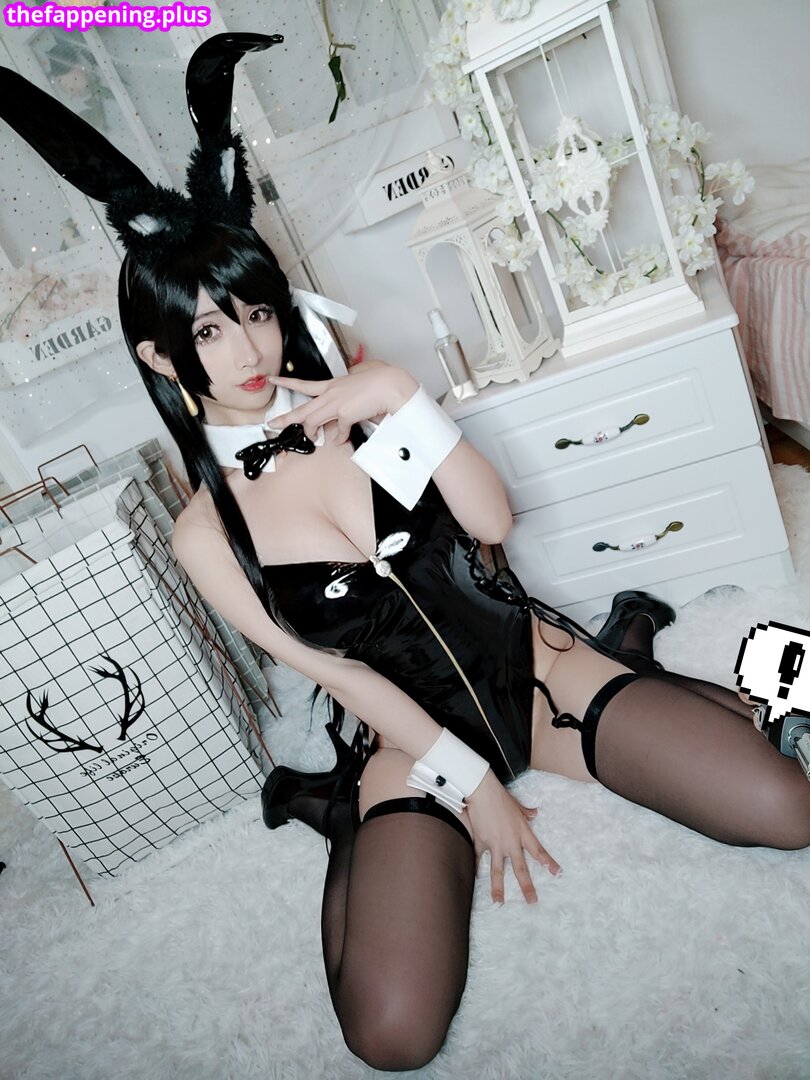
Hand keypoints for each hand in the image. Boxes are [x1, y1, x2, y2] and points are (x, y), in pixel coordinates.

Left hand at [268, 360, 418, 443]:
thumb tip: (344, 410)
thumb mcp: (358, 384)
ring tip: (310, 438)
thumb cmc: (379, 381)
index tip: (274, 380)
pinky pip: (337, 431)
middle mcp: (330, 393)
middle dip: (286, 418)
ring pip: (312, 420)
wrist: (389, 384)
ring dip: (310, 432)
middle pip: (302, 408)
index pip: (304, 384)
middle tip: (273, 424)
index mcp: (333, 384)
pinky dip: (339, 438)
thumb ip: (347, 394)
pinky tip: (340, 441)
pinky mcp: (345, 414)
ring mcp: (336, 403)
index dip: (287, 383)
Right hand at [464, 770, 559, 904]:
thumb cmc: (501, 797)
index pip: (539, 851)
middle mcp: (511, 842)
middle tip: (532, 901)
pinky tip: (474, 879)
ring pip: (498, 870)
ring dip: (498, 888)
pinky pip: (478, 859)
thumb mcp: (517, 806)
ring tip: (499, 902)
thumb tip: (535, 813)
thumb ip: (527, 812)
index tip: (557, 872)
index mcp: (523, 833)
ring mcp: (495, 845)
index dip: (548, 862)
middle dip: (527, 886)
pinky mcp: (481, 842)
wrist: (483, 793)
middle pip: (521, 869)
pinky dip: (475, 868)